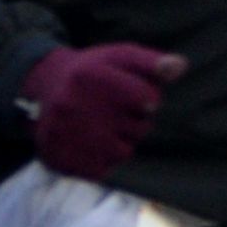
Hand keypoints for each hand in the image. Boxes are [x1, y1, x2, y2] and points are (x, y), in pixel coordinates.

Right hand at [24, 41, 185, 182]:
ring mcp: (64, 133)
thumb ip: (152, 62)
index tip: (138, 95)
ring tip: (105, 125)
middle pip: (138, 128)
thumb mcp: (121, 56)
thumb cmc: (94, 70)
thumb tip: (180, 67)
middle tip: (116, 109)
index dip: (149, 99)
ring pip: (123, 152)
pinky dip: (104, 158)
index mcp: (92, 75)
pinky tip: (93, 141)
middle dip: (135, 121)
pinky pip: (102, 169)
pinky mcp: (58, 156)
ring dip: (122, 141)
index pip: (147, 99)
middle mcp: (74, 104)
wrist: (46, 87)